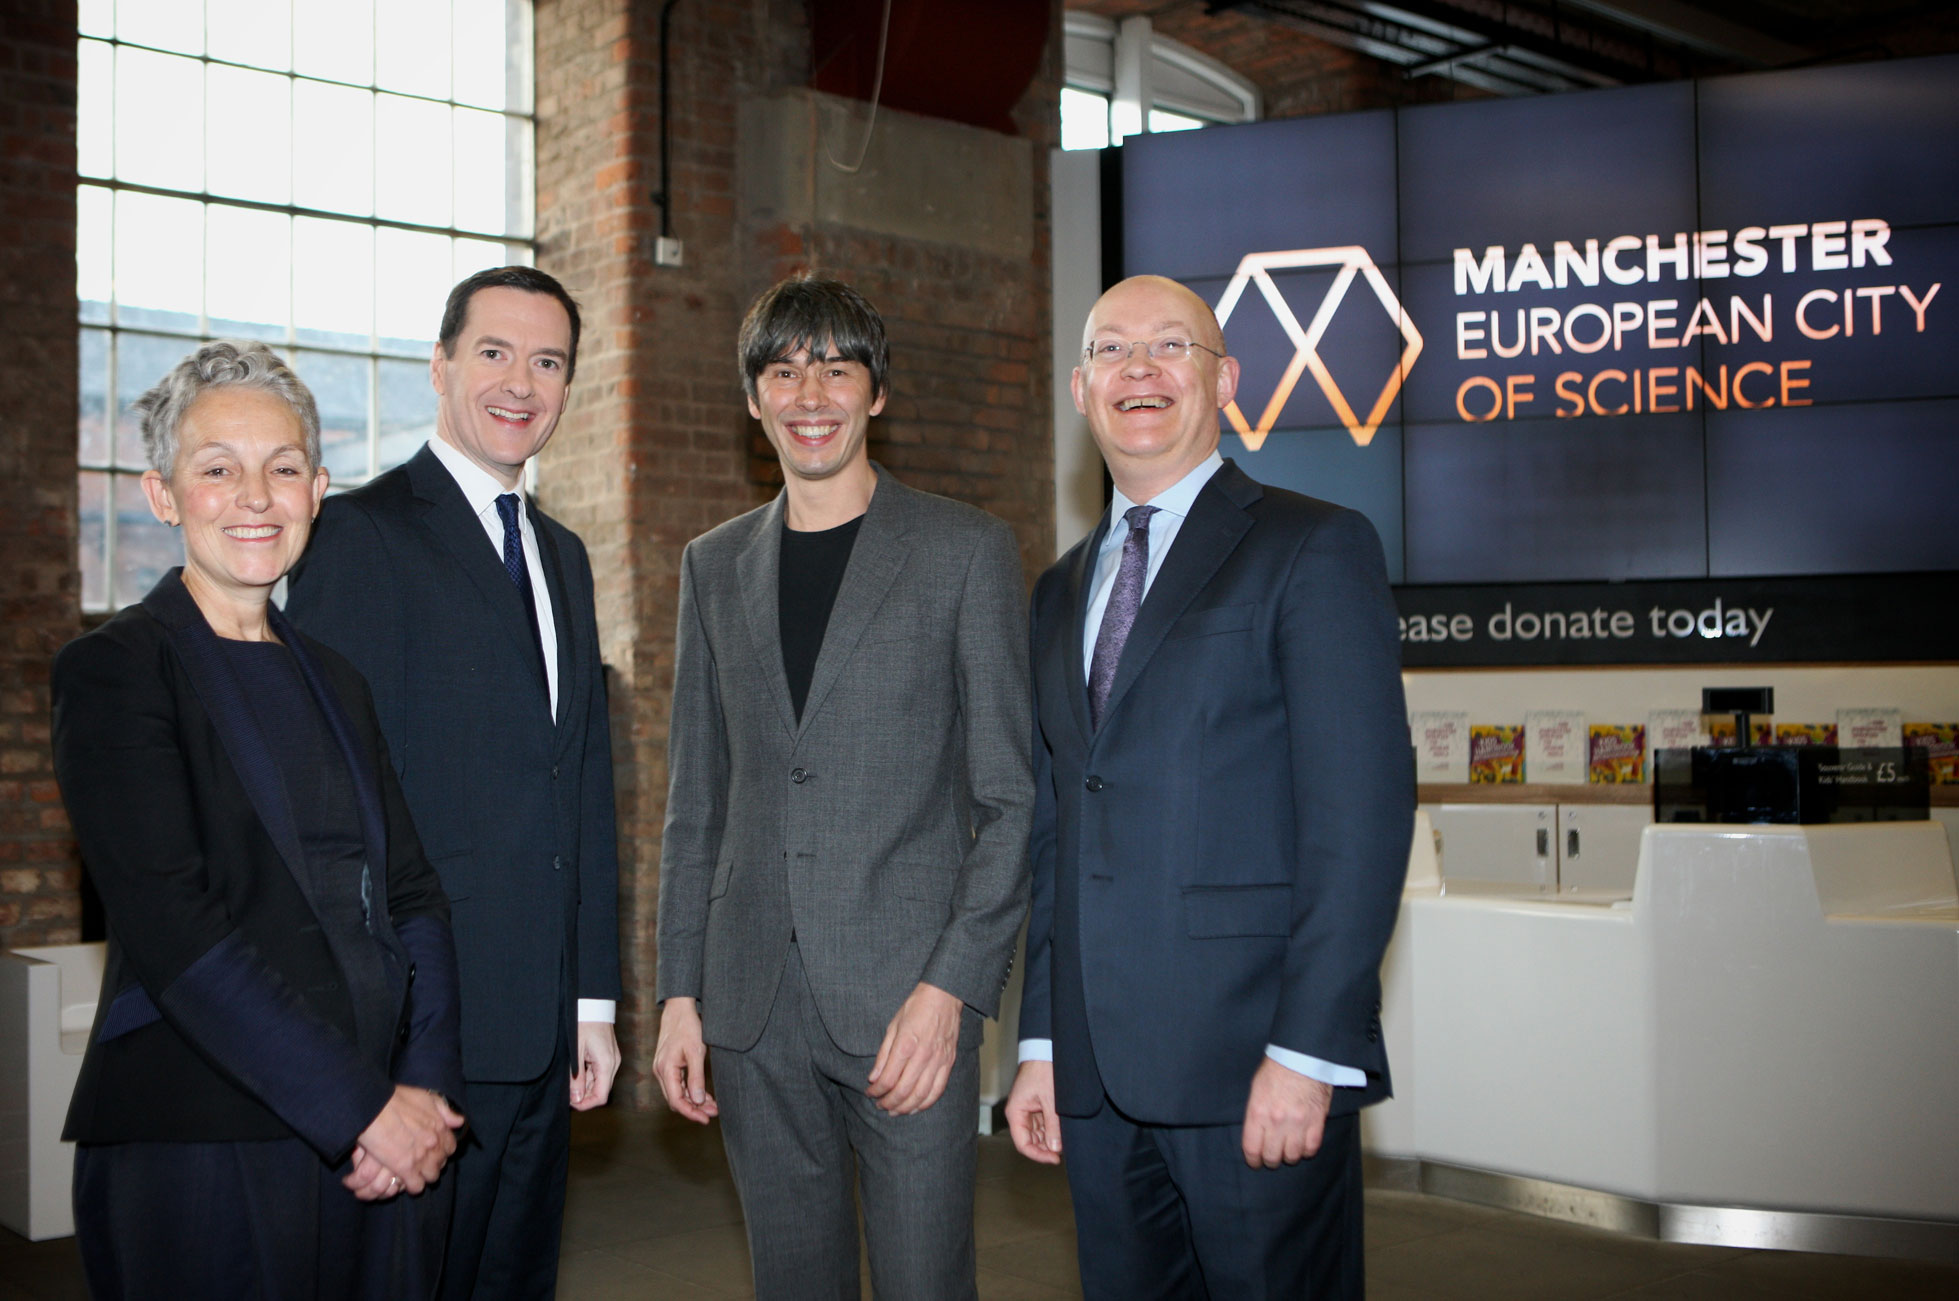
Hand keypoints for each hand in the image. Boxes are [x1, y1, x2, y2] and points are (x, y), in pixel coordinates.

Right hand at [343, 1085, 465, 1198]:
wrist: (375, 1109)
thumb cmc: (396, 1100)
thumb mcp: (425, 1098)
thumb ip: (444, 1111)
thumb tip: (459, 1121)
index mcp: (440, 1127)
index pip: (450, 1147)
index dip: (442, 1150)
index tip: (433, 1151)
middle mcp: (435, 1144)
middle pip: (441, 1163)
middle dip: (433, 1164)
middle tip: (421, 1163)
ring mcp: (422, 1158)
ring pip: (431, 1176)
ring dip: (424, 1176)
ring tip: (413, 1173)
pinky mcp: (406, 1169)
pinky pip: (416, 1186)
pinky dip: (412, 1186)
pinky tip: (404, 1181)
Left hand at [570, 1019, 620, 1109]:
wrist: (592, 1004)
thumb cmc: (583, 1024)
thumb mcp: (575, 1052)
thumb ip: (576, 1078)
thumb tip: (576, 1099)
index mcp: (607, 1063)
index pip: (601, 1096)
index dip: (586, 1104)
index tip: (571, 1103)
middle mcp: (613, 1063)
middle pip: (601, 1091)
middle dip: (583, 1095)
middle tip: (566, 1090)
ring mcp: (612, 1059)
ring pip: (600, 1082)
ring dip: (584, 1085)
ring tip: (569, 1077)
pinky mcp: (609, 1055)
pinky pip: (600, 1072)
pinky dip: (588, 1076)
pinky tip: (577, 1069)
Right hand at [652, 997, 718, 1123]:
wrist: (679, 1009)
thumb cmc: (688, 1027)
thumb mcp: (696, 1052)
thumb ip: (696, 1077)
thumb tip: (697, 1100)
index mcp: (665, 1069)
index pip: (676, 1101)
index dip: (691, 1113)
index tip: (706, 1119)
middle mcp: (661, 1072)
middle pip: (676, 1100)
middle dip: (695, 1109)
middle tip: (713, 1113)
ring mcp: (663, 1069)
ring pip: (678, 1093)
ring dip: (694, 1101)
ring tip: (712, 1106)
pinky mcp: (668, 1066)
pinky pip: (678, 1084)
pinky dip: (690, 1091)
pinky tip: (704, 1095)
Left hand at [867, 982, 961, 1114]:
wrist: (944, 996)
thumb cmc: (916, 1007)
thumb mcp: (892, 1026)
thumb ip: (883, 1055)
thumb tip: (874, 1078)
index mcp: (906, 1045)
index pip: (888, 1079)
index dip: (876, 1091)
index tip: (870, 1093)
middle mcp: (923, 1056)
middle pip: (904, 1091)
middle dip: (889, 1103)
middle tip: (880, 1106)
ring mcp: (938, 1061)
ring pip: (921, 1095)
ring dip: (905, 1108)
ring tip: (894, 1111)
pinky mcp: (949, 1063)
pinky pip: (938, 1090)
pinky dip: (925, 1103)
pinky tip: (915, 1107)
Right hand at [1005, 1060, 1061, 1164]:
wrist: (1046, 1051)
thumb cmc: (1043, 1070)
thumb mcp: (1051, 1101)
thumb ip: (1053, 1126)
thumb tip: (1055, 1148)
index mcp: (1016, 1112)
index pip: (1023, 1144)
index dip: (1038, 1155)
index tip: (1054, 1159)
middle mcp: (1020, 1114)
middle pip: (1030, 1140)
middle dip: (1045, 1148)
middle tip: (1062, 1152)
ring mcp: (1029, 1110)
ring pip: (1038, 1134)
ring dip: (1050, 1140)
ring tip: (1064, 1141)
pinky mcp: (1037, 1106)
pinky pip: (1043, 1124)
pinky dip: (1052, 1130)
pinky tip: (1062, 1132)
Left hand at [1241, 1056, 1332, 1167]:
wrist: (1302, 1057)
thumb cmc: (1276, 1069)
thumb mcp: (1256, 1089)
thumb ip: (1255, 1113)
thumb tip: (1255, 1133)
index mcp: (1258, 1112)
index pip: (1252, 1149)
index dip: (1253, 1161)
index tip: (1255, 1162)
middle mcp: (1277, 1121)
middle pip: (1272, 1157)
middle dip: (1271, 1160)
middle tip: (1272, 1158)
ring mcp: (1298, 1123)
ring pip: (1293, 1156)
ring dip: (1289, 1156)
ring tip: (1288, 1151)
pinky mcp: (1317, 1122)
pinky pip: (1312, 1148)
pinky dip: (1307, 1151)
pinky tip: (1303, 1146)